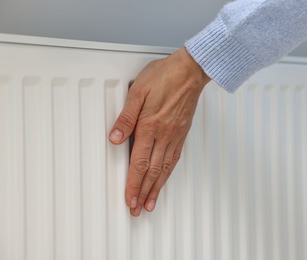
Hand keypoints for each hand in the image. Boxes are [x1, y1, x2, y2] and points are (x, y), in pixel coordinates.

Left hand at [109, 47, 209, 216]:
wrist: (191, 71)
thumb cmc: (165, 76)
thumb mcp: (138, 91)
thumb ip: (126, 117)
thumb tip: (115, 138)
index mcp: (150, 126)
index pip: (139, 162)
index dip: (133, 184)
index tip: (129, 199)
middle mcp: (164, 135)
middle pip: (152, 171)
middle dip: (143, 193)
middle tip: (137, 209)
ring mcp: (175, 136)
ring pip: (165, 169)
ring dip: (156, 188)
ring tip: (151, 203)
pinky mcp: (182, 133)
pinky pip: (175, 159)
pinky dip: (168, 174)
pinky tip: (165, 180)